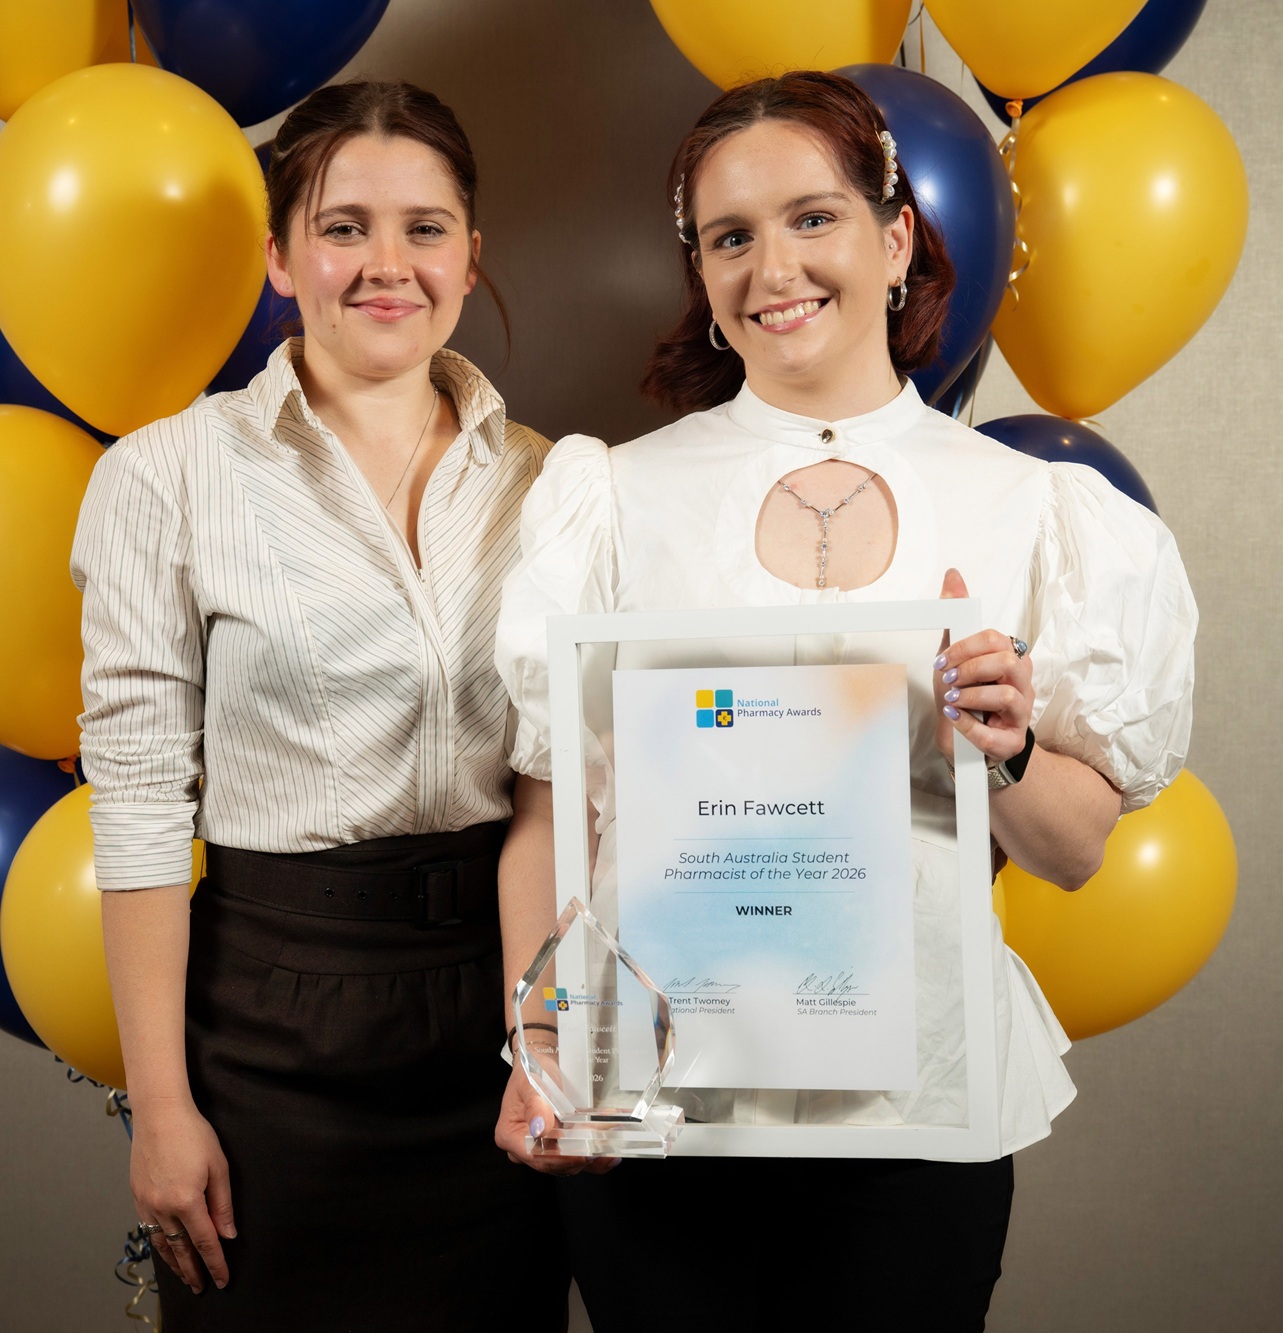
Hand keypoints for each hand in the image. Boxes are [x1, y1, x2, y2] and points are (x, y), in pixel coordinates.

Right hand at [130, 1097, 234, 1291]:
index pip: (204, 1242)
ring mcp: (146, 1204)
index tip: (223, 1279)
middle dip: (192, 1271)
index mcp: (186, 1201)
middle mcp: (163, 1208)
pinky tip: (166, 1249)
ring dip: (173, 1263)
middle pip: (180, 1250)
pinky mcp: (137, 1197)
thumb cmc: (194, 1134)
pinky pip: (149, 1230)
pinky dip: (159, 1244)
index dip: (215, 1263)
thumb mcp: (218, 1166)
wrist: (159, 1115)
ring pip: (161, 1244)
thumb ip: (222, 1204)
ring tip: (184, 1276)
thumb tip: (227, 1234)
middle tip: (201, 1287)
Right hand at [495, 1060, 618, 1175]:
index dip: (561, 1158)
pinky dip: (594, 1158)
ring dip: (590, 1156)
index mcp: (510, 1136)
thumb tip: (540, 1129)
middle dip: (580, 1155)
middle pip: (553, 1163)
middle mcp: (524, 1148)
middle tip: (604, 1144)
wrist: (544, 1061)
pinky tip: (610, 1154)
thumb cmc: (532, 1069)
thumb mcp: (530, 1081)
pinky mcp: (559, 1147)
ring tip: (611, 1145)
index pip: (535, 1156)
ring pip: (567, 1163)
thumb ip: (535, 1105)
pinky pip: (576, 1159)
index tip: (583, 1152)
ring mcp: (543, 1150)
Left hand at [933, 568, 1033, 765]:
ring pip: (1007, 696)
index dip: (965, 648)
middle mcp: (1021, 684)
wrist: (965, 743)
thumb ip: (955, 620)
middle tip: (949, 680)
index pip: (997, 640)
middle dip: (971, 669)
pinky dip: (969, 726)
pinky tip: (955, 719)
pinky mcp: (1012, 742)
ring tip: (953, 701)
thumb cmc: (964, 697)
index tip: (941, 662)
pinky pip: (994, 733)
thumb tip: (953, 575)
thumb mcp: (954, 657)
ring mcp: (1021, 714)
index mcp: (1009, 660)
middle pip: (1008, 663)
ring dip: (971, 697)